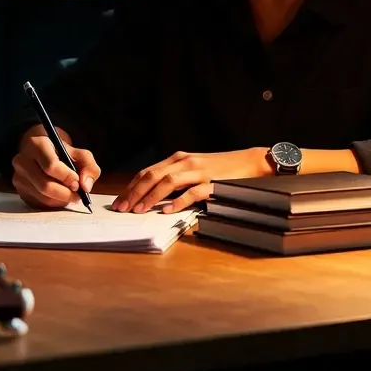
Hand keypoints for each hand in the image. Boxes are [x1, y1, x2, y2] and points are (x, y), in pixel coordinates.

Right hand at [11, 125, 100, 209]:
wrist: (42, 152)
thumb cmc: (61, 153)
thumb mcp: (79, 153)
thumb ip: (89, 166)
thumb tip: (85, 186)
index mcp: (37, 145)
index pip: (50, 166)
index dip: (66, 177)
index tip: (77, 182)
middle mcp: (23, 160)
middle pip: (45, 185)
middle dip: (65, 193)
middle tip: (78, 195)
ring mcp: (19, 176)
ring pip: (42, 196)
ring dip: (60, 200)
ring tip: (72, 196)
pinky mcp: (19, 189)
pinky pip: (38, 202)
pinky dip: (53, 203)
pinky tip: (61, 197)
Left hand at [112, 148, 267, 213]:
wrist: (250, 162)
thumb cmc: (221, 169)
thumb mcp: (194, 169)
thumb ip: (176, 178)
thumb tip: (154, 195)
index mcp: (179, 159)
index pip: (148, 171)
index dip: (131, 186)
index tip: (120, 200)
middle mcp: (185, 162)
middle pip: (152, 175)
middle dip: (134, 192)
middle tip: (122, 208)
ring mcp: (198, 171)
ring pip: (167, 182)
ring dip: (150, 196)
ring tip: (139, 210)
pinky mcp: (212, 183)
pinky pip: (192, 193)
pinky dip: (177, 202)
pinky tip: (167, 211)